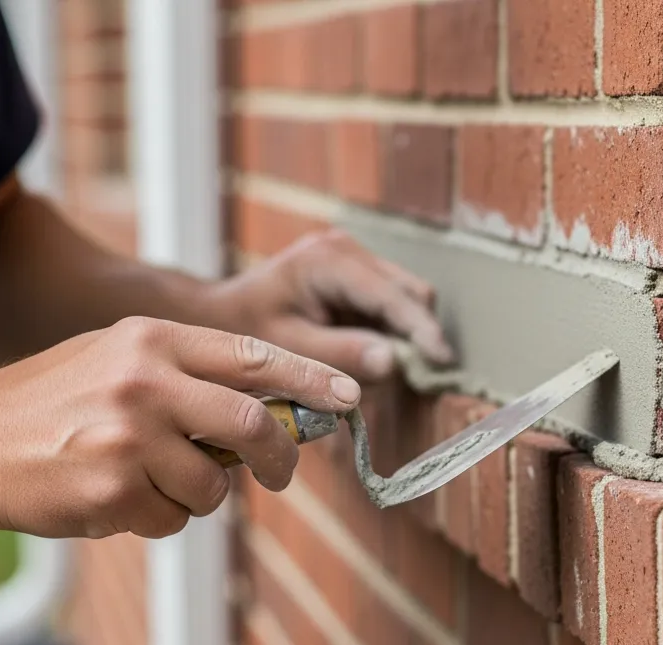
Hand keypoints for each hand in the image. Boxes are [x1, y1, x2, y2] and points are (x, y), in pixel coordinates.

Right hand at [0, 317, 359, 539]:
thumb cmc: (52, 402)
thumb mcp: (118, 358)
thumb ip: (191, 376)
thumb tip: (277, 413)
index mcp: (151, 339)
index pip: (255, 357)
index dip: (311, 380)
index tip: (351, 397)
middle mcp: (145, 381)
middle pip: (255, 424)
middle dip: (280, 456)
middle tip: (282, 474)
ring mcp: (129, 437)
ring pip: (215, 484)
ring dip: (200, 494)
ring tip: (151, 480)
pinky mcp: (111, 490)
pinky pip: (172, 519)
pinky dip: (157, 518)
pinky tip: (114, 497)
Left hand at [208, 230, 454, 380]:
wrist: (218, 312)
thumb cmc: (244, 330)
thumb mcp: (288, 348)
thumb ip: (341, 353)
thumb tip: (395, 362)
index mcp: (330, 261)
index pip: (395, 296)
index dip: (423, 330)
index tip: (443, 363)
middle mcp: (347, 248)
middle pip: (410, 290)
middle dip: (417, 332)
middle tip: (414, 376)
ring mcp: (352, 256)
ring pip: (406, 295)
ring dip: (405, 332)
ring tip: (383, 365)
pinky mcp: (355, 271)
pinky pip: (390, 300)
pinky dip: (390, 328)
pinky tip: (370, 351)